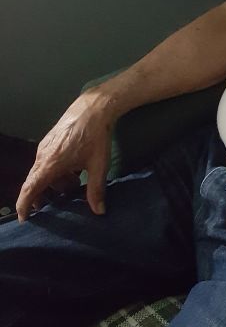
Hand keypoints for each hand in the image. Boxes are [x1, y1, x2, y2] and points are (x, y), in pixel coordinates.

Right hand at [16, 91, 116, 221]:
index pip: (31, 189)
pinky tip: (73, 173)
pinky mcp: (49, 141)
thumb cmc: (96, 135)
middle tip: (50, 209)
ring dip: (54, 183)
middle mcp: (42, 156)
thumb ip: (96, 190)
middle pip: (34, 183)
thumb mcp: (99, 165)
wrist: (94, 108)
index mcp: (51, 164)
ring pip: (43, 172)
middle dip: (41, 197)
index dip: (25, 205)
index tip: (24, 218)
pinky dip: (56, 172)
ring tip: (72, 188)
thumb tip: (99, 211)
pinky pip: (46, 163)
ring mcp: (44, 147)